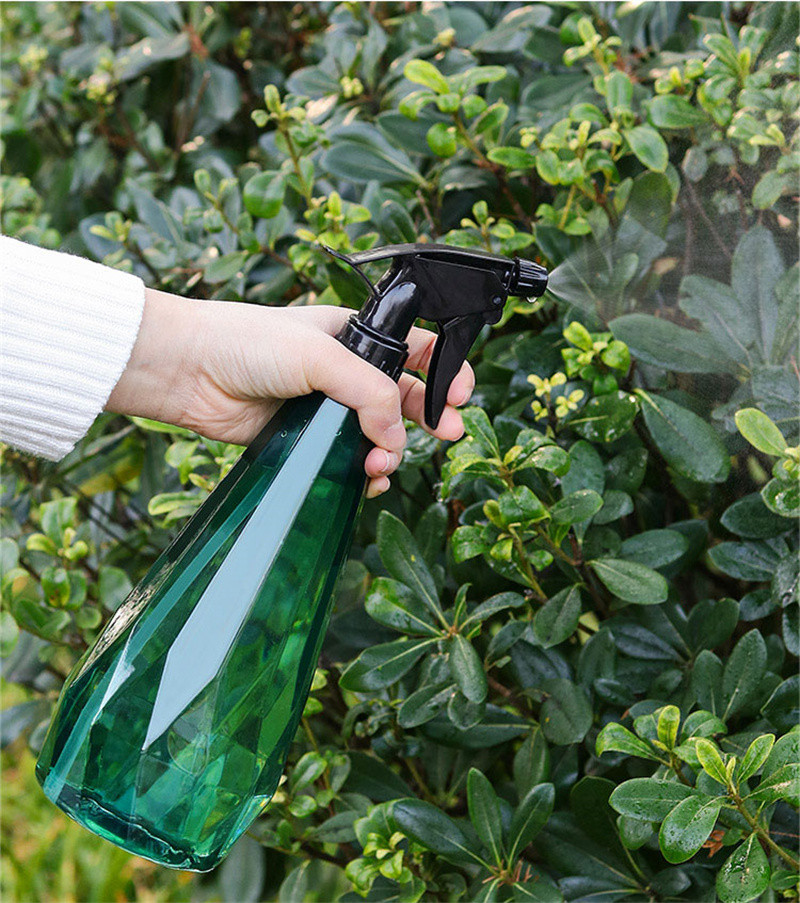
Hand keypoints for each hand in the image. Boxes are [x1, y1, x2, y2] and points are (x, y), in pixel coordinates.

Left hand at [106, 288, 474, 497]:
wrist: (189, 371)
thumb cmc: (248, 342)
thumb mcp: (321, 354)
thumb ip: (370, 391)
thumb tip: (395, 435)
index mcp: (355, 334)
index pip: (415, 349)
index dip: (445, 369)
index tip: (462, 395)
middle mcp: (345, 370)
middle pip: (404, 396)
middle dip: (430, 416)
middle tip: (448, 434)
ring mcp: (326, 406)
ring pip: (379, 434)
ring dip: (391, 451)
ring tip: (382, 465)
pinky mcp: (306, 438)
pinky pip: (347, 459)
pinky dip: (362, 473)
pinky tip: (365, 479)